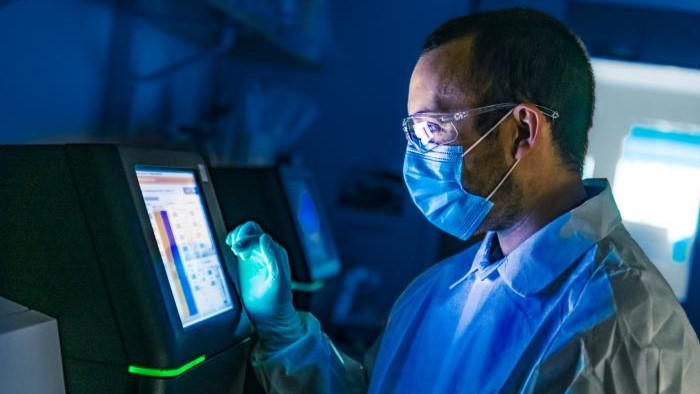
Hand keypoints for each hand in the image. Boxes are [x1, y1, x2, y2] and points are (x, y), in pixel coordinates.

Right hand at [226, 221, 302, 350]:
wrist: (270, 316)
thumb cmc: (276, 302)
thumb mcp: (278, 281)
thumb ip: (274, 258)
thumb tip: (264, 237)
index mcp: (275, 254)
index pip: (259, 236)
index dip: (247, 240)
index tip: (237, 250)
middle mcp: (266, 252)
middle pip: (251, 230)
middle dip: (241, 235)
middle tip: (235, 249)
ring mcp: (255, 256)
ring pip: (245, 235)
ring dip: (237, 237)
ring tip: (233, 248)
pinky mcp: (245, 263)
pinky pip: (239, 245)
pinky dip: (233, 243)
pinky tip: (230, 249)